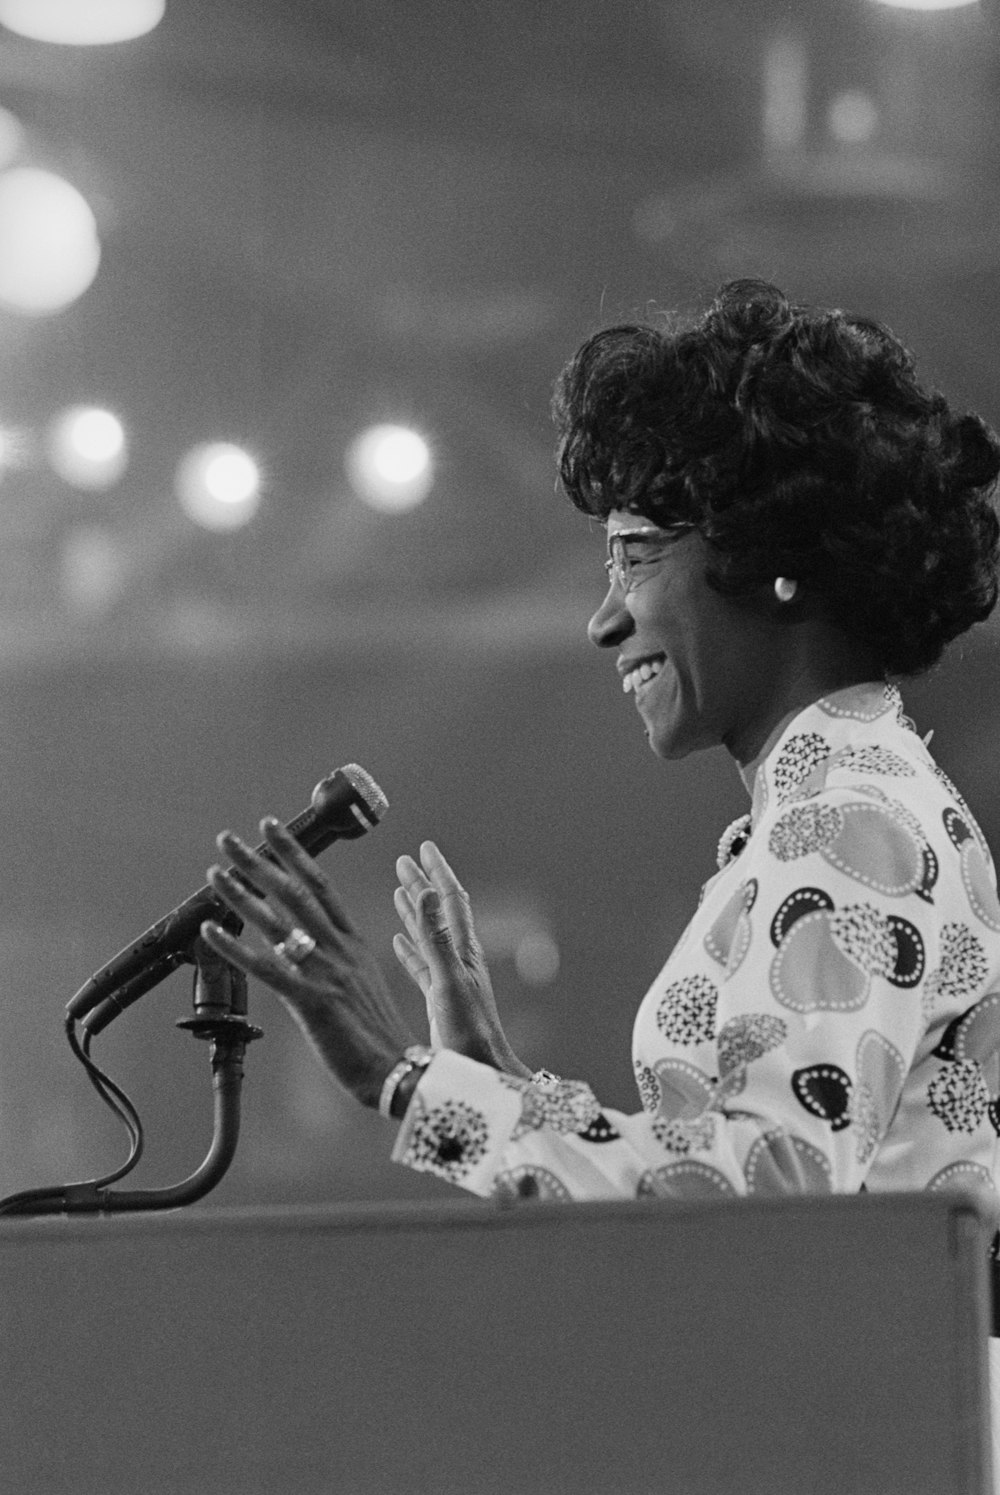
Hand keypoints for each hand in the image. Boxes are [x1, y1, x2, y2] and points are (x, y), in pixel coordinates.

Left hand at [200, 817, 413, 1109]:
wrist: (398, 1071)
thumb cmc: (378, 1034)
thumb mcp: (363, 983)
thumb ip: (337, 959)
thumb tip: (306, 944)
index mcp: (354, 943)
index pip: (320, 885)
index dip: (293, 854)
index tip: (271, 828)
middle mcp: (340, 950)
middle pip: (295, 892)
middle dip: (260, 861)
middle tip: (229, 838)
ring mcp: (326, 973)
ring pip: (278, 922)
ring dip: (242, 894)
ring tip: (214, 873)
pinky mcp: (312, 1002)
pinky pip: (267, 968)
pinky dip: (236, 947)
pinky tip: (211, 931)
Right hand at [393, 841, 529, 1078]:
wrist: (481, 1070)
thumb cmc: (469, 1032)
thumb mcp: (448, 980)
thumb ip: (436, 936)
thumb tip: (432, 892)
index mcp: (462, 950)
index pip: (450, 899)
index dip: (437, 872)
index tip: (424, 848)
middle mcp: (458, 959)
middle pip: (438, 912)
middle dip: (422, 884)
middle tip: (404, 862)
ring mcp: (450, 978)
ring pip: (429, 935)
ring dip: (415, 911)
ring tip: (399, 891)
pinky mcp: (440, 998)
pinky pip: (422, 963)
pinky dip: (410, 947)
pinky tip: (399, 942)